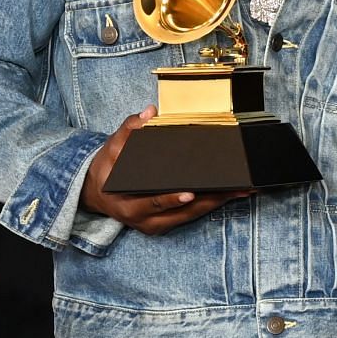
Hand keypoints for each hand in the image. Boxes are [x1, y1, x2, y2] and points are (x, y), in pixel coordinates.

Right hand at [80, 107, 236, 233]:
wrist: (97, 193)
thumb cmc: (107, 169)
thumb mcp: (112, 148)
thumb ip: (129, 130)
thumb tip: (149, 112)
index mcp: (127, 203)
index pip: (152, 202)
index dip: (170, 199)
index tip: (189, 193)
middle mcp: (142, 219)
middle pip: (181, 212)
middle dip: (209, 200)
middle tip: (234, 188)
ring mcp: (154, 225)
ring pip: (189, 216)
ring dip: (216, 203)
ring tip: (240, 190)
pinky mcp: (163, 225)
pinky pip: (189, 217)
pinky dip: (208, 205)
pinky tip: (227, 195)